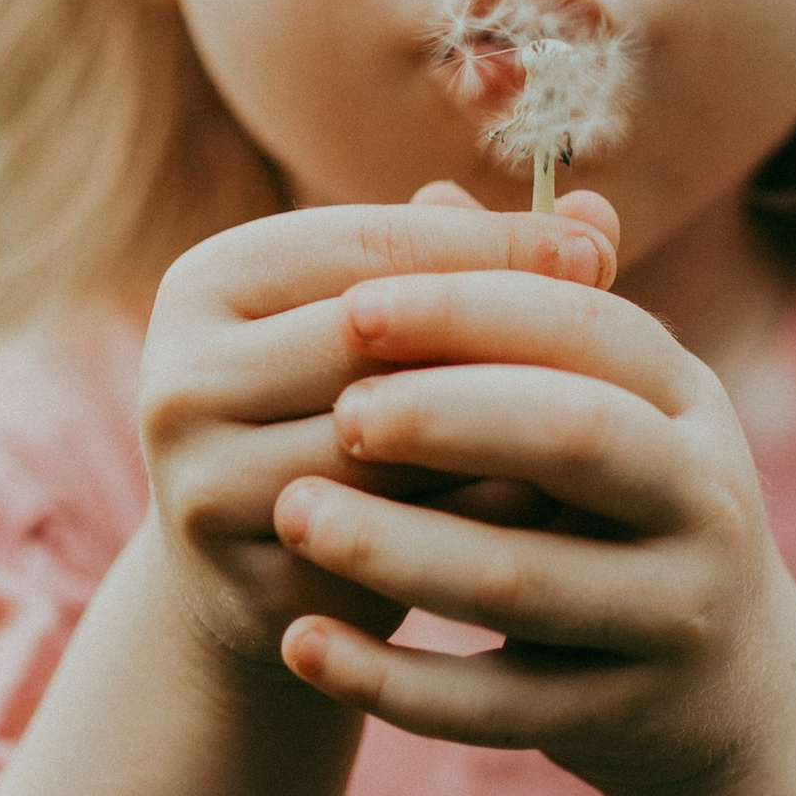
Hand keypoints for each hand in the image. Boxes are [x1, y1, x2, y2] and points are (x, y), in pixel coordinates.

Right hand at [140, 192, 618, 675]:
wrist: (265, 584)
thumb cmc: (347, 417)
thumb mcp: (394, 332)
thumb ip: (480, 266)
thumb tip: (599, 211)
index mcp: (204, 284)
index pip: (364, 247)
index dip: (487, 244)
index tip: (597, 250)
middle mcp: (176, 378)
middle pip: (370, 342)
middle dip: (500, 335)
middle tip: (619, 342)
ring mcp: (201, 486)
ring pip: (386, 443)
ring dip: (499, 428)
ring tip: (607, 415)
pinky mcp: (244, 579)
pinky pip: (394, 537)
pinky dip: (481, 516)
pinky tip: (562, 506)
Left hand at [269, 232, 795, 795]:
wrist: (728, 699)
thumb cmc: (627, 516)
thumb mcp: (606, 409)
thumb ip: (522, 317)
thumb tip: (429, 200)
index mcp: (688, 402)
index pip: (585, 329)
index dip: (469, 310)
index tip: (353, 305)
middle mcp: (703, 501)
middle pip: (574, 439)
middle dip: (445, 414)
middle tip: (336, 411)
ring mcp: (670, 618)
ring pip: (524, 581)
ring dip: (398, 546)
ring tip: (292, 514)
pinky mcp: (618, 718)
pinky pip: (492, 705)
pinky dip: (390, 680)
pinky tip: (299, 644)